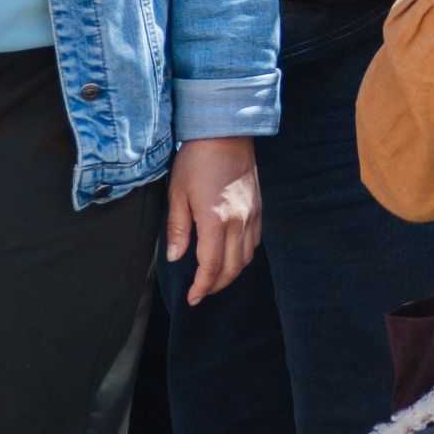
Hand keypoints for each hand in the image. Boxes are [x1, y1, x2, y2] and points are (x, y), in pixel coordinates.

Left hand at [166, 137, 261, 303]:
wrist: (225, 135)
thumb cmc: (196, 162)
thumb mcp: (177, 194)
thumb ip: (177, 229)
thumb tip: (175, 257)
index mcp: (215, 221)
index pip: (211, 267)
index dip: (202, 287)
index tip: (192, 298)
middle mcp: (238, 222)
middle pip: (232, 268)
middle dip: (216, 286)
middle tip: (201, 292)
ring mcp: (252, 215)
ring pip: (247, 258)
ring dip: (231, 273)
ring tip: (215, 278)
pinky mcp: (258, 208)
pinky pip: (254, 242)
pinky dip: (243, 256)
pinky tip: (231, 255)